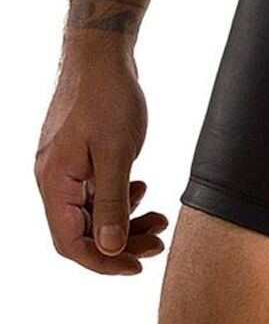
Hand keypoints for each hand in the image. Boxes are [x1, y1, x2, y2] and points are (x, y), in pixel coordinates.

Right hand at [35, 45, 167, 274]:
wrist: (100, 56)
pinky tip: (142, 192)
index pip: (71, 242)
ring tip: (159, 220)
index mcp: (55, 183)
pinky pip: (95, 194)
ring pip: (92, 214)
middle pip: (82, 232)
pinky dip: (119, 201)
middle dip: (121, 244)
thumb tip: (111, 249)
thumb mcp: (117, 153)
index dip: (104, 262)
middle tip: (159, 244)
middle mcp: (53, 181)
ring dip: (125, 223)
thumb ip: (113, 202)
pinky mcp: (78, 159)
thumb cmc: (108, 98)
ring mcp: (64, 170)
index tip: (138, 267)